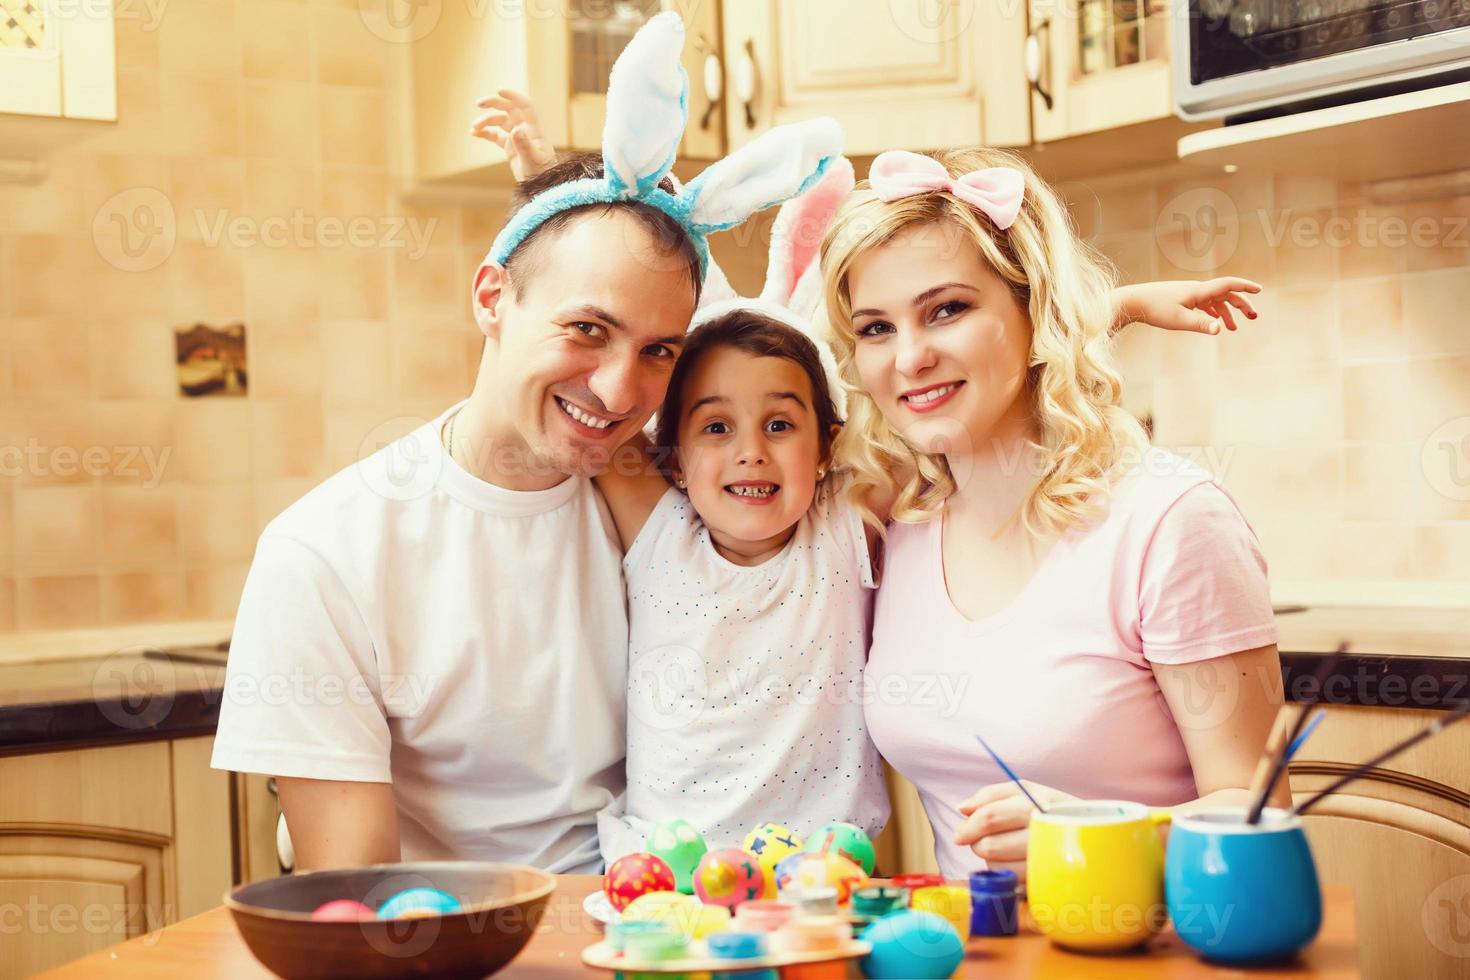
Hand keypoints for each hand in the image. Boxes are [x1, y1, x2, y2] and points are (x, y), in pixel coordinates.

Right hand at [470, 89, 556, 181]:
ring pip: (500, 122)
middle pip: (509, 110)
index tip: (498, 90)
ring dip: (486, 121)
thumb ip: (524, 145)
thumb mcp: (533, 160)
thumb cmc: (542, 174)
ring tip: (473, 127)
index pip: (525, 106)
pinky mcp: (510, 147)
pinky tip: (473, 133)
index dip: (513, 96)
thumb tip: (516, 130)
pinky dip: (485, 133)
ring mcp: (517, 138)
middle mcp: (526, 130)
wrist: (542, 188)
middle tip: (478, 103)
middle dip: (494, 104)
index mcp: (535, 130)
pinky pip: (496, 135)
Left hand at [953, 781, 1076, 882]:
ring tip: (1008, 847)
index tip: (959, 835)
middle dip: (978, 843)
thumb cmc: (1053, 809)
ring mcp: (1047, 862)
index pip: (990, 817)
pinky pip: (1010, 882)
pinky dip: (1007, 872)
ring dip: (992, 858)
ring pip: (997, 867)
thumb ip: (990, 795)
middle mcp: (1043, 834)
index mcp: (1036, 806)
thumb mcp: (1027, 791)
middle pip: (989, 846)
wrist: (1096, 834)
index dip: (969, 827)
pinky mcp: (1048, 882)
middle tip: (987, 838)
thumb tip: (961, 808)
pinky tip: (1019, 861)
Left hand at [1118, 277, 1261, 334]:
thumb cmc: (1154, 310)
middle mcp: (1195, 289)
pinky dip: (1212, 312)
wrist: (1132, 301)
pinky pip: (1203, 304)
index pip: (1228, 284)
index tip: (1260, 289)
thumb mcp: (1179, 320)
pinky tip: (1214, 322)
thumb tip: (1220, 329)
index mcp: (1199, 291)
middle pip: (1224, 293)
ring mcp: (1187, 294)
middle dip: (1240, 304)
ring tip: (1234, 328)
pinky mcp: (1179, 299)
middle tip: (1253, 317)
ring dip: (1226, 312)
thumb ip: (1201, 324)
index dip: (1245, 287)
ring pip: (1214, 301)